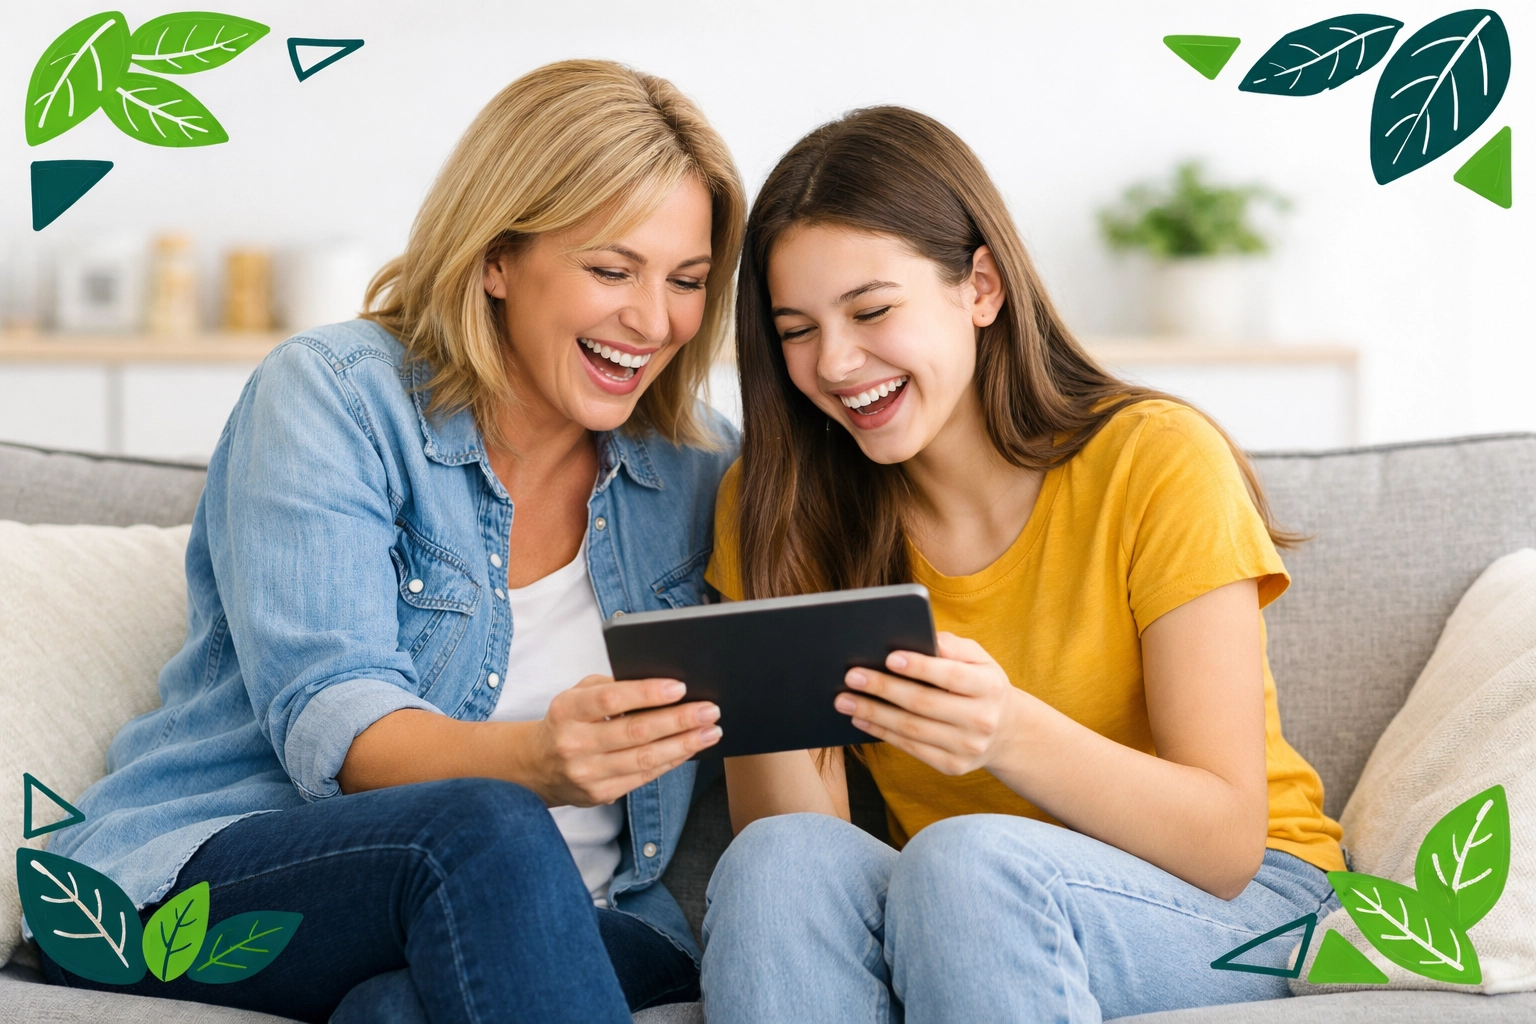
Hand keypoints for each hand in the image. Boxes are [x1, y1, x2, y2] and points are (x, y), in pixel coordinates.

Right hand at [528, 675, 720, 806]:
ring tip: (710, 731)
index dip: (647, 693)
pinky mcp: (599, 794)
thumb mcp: (576, 695)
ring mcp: (587, 773)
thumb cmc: (568, 720)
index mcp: (567, 710)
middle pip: (634, 732)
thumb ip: (612, 686)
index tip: (680, 687)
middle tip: (710, 710)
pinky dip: (671, 761)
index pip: (610, 698)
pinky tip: (690, 749)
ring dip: (683, 745)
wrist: (537, 766)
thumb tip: (662, 685)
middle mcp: (574, 743)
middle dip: (678, 720)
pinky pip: (643, 777)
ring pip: (644, 759)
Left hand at [834, 632, 1022, 776]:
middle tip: (851, 676)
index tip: (889, 657)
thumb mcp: (979, 659)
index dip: (920, 667)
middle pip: (924, 703)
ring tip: (844, 699)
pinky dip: (882, 733)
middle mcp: (982, 720)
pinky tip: (860, 719)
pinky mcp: (953, 766)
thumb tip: (920, 637)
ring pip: (912, 729)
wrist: (1006, 731)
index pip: (952, 675)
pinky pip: (911, 748)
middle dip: (883, 689)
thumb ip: (952, 646)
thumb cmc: (980, 683)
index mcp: (990, 686)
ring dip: (873, 713)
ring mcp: (968, 747)